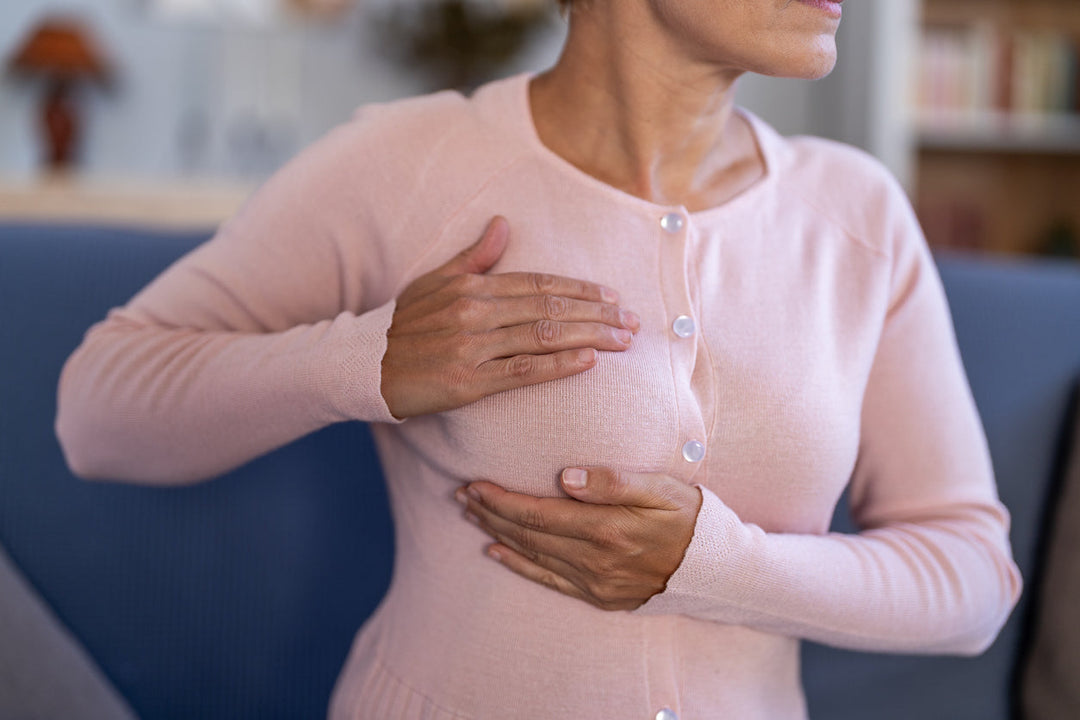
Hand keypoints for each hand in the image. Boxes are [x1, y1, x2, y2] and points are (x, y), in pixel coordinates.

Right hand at [381, 216, 640, 418]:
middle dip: (598, 314)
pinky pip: (522, 372)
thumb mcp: (433, 282)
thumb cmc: (402, 325)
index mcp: (471, 286)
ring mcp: (471, 347)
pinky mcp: (468, 382)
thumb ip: (473, 257)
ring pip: (543, 336)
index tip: (613, 297)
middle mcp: (474, 312)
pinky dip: (558, 365)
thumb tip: (502, 224)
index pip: (539, 283)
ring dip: (590, 337)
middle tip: (633, 323)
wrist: (364, 367)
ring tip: (623, 341)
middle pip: (550, 308)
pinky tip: (588, 362)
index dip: (580, 290)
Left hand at [456, 467, 702, 610]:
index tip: (476, 483)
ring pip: (532, 555)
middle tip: (462, 494)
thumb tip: (565, 477)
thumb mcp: (660, 487)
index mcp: (607, 528)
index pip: (538, 513)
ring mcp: (595, 582)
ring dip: (498, 532)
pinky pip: (548, 581)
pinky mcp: (599, 596)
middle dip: (491, 512)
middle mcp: (595, 560)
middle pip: (528, 534)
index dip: (502, 499)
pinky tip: (497, 551)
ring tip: (472, 514)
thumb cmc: (687, 516)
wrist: (714, 567)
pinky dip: (519, 565)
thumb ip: (612, 482)